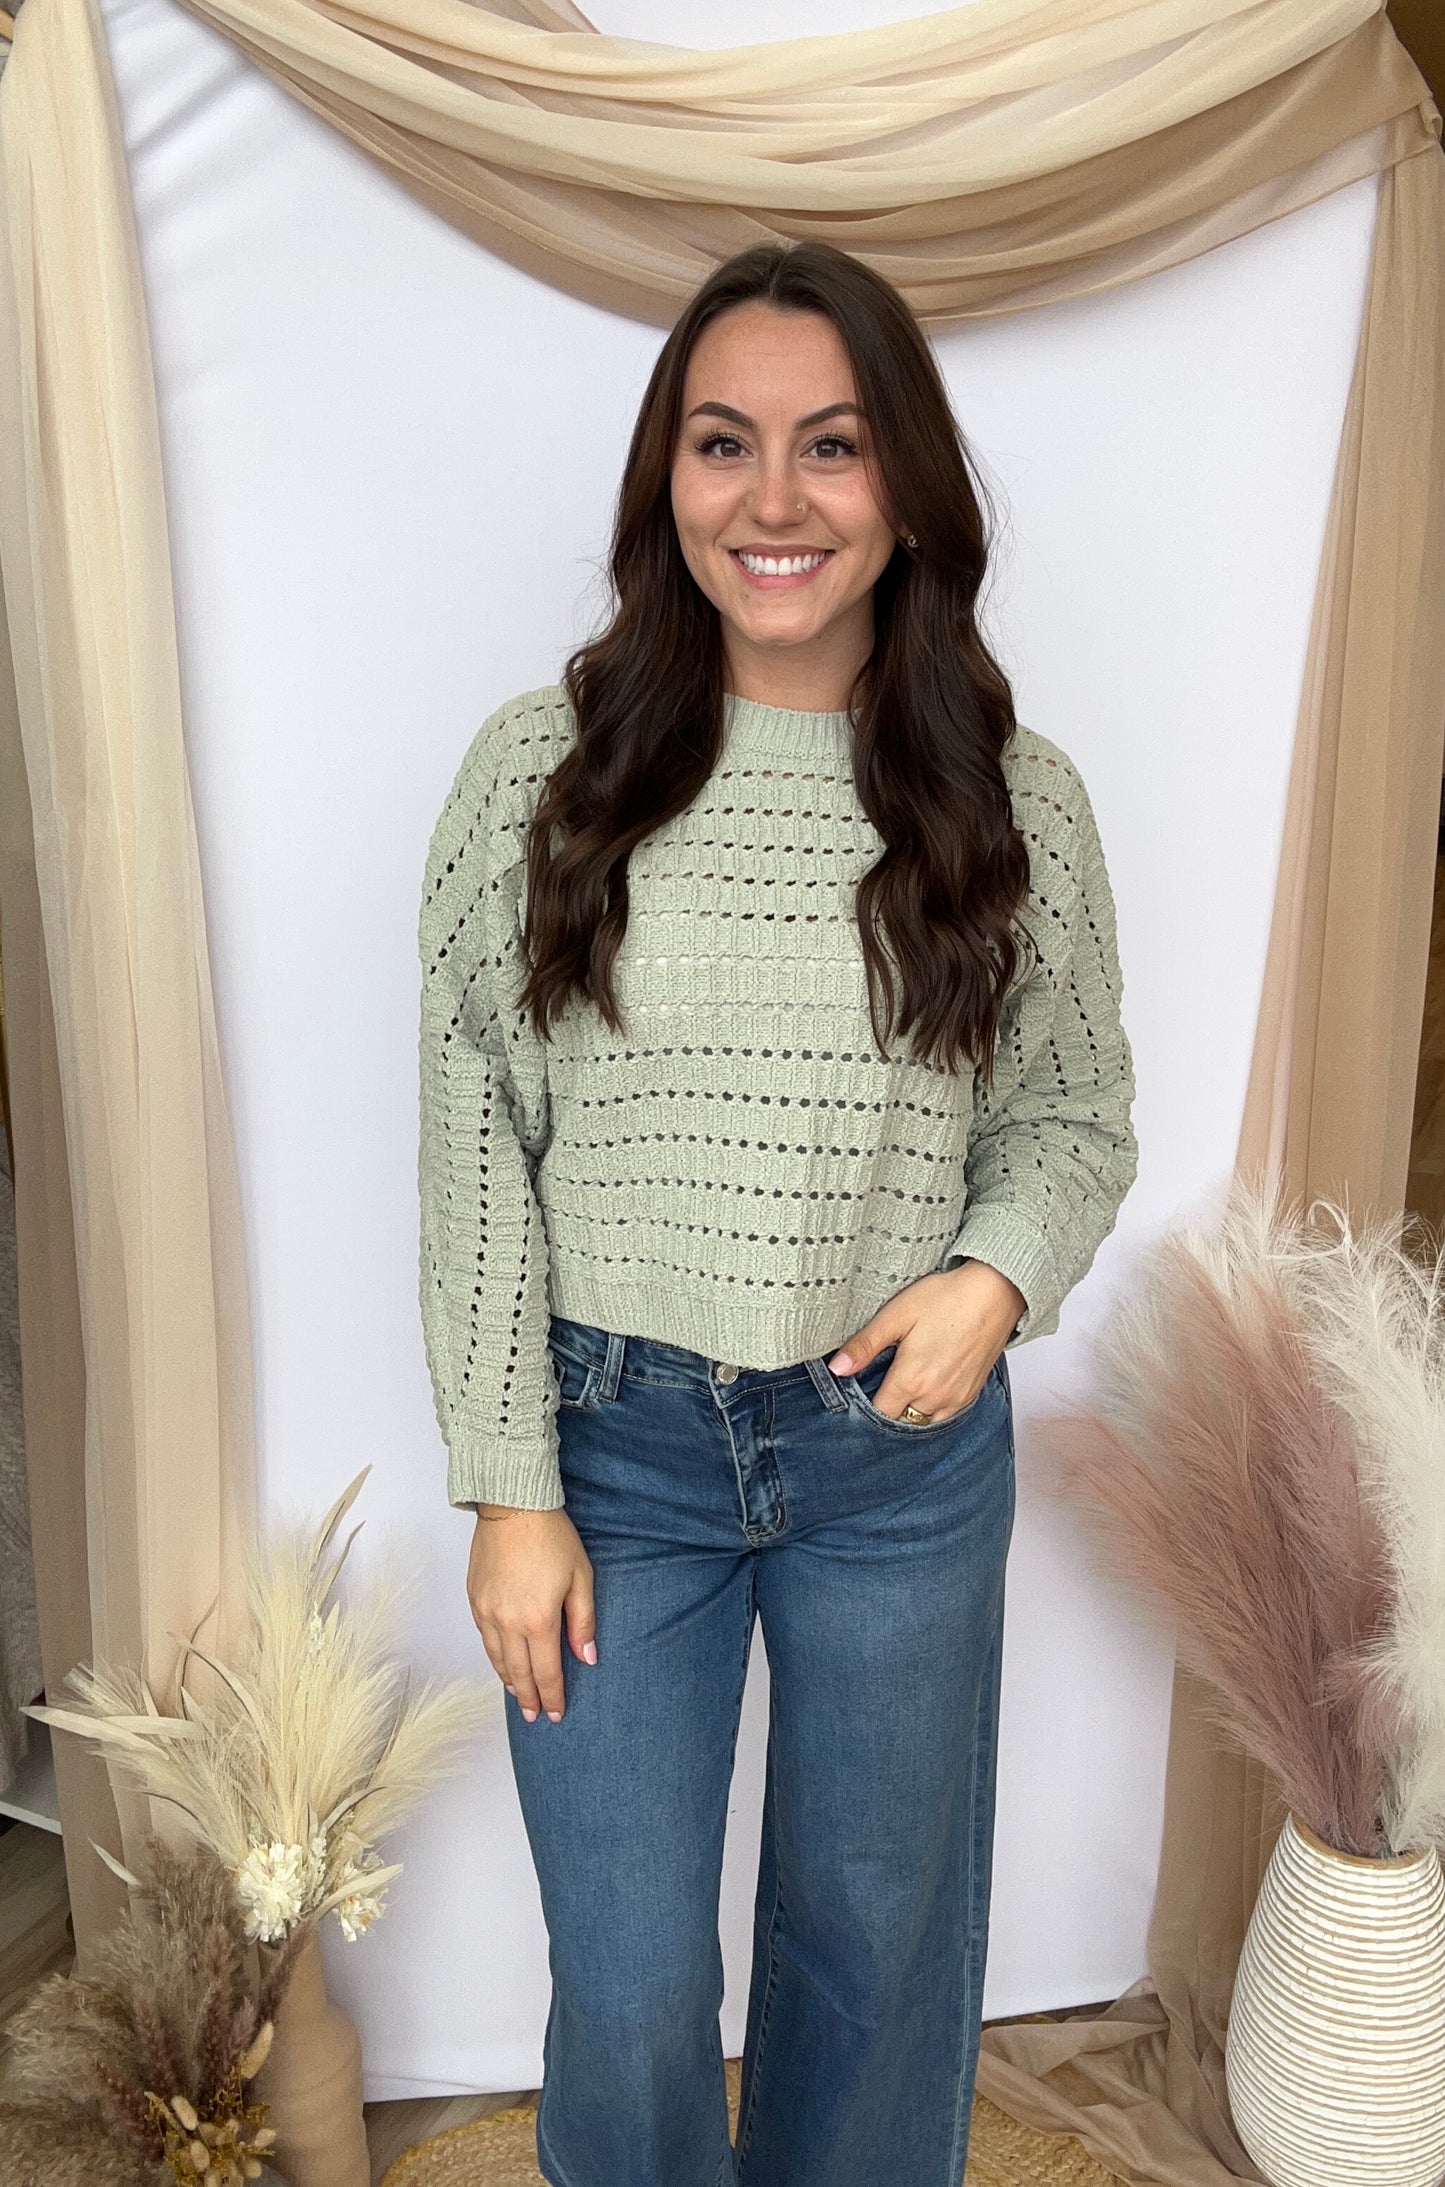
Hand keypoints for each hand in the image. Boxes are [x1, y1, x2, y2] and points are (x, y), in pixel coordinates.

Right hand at [466, 1505, 596, 1724]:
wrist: (513, 1505)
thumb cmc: (551, 1536)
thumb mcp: (581, 1577)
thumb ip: (583, 1622)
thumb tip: (588, 1657)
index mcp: (538, 1620)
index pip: (546, 1672)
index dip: (552, 1696)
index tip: (557, 1714)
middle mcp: (507, 1622)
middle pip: (518, 1673)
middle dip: (529, 1698)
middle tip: (536, 1716)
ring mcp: (487, 1611)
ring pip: (497, 1659)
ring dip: (509, 1681)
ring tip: (519, 1696)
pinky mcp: (475, 1598)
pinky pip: (484, 1638)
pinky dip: (494, 1657)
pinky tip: (502, 1662)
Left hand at [827, 1260, 1025, 1422]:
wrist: (996, 1292)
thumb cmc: (947, 1298)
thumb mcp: (896, 1315)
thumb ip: (865, 1345)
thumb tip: (836, 1368)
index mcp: (911, 1381)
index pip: (878, 1414)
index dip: (864, 1407)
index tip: (860, 1391)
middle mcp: (934, 1397)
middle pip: (901, 1422)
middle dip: (887, 1410)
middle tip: (879, 1386)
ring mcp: (956, 1399)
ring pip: (923, 1421)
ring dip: (910, 1411)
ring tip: (903, 1385)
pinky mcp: (971, 1394)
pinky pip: (944, 1415)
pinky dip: (931, 1407)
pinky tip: (926, 1385)